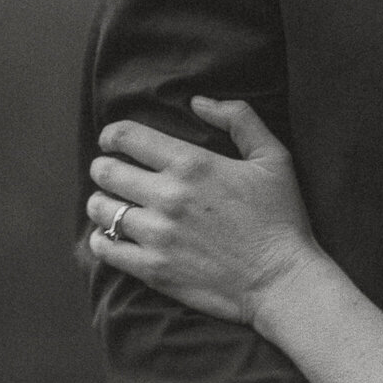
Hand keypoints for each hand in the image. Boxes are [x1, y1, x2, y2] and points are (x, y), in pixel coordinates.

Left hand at [87, 97, 314, 322]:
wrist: (282, 281)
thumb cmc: (281, 218)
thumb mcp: (273, 157)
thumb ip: (239, 119)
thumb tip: (198, 101)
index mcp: (193, 164)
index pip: (126, 137)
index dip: (112, 135)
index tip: (112, 141)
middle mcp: (168, 197)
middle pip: (106, 171)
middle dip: (104, 168)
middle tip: (112, 174)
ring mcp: (157, 235)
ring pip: (100, 209)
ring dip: (102, 203)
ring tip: (113, 206)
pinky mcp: (153, 269)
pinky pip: (104, 248)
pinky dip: (101, 239)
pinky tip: (113, 236)